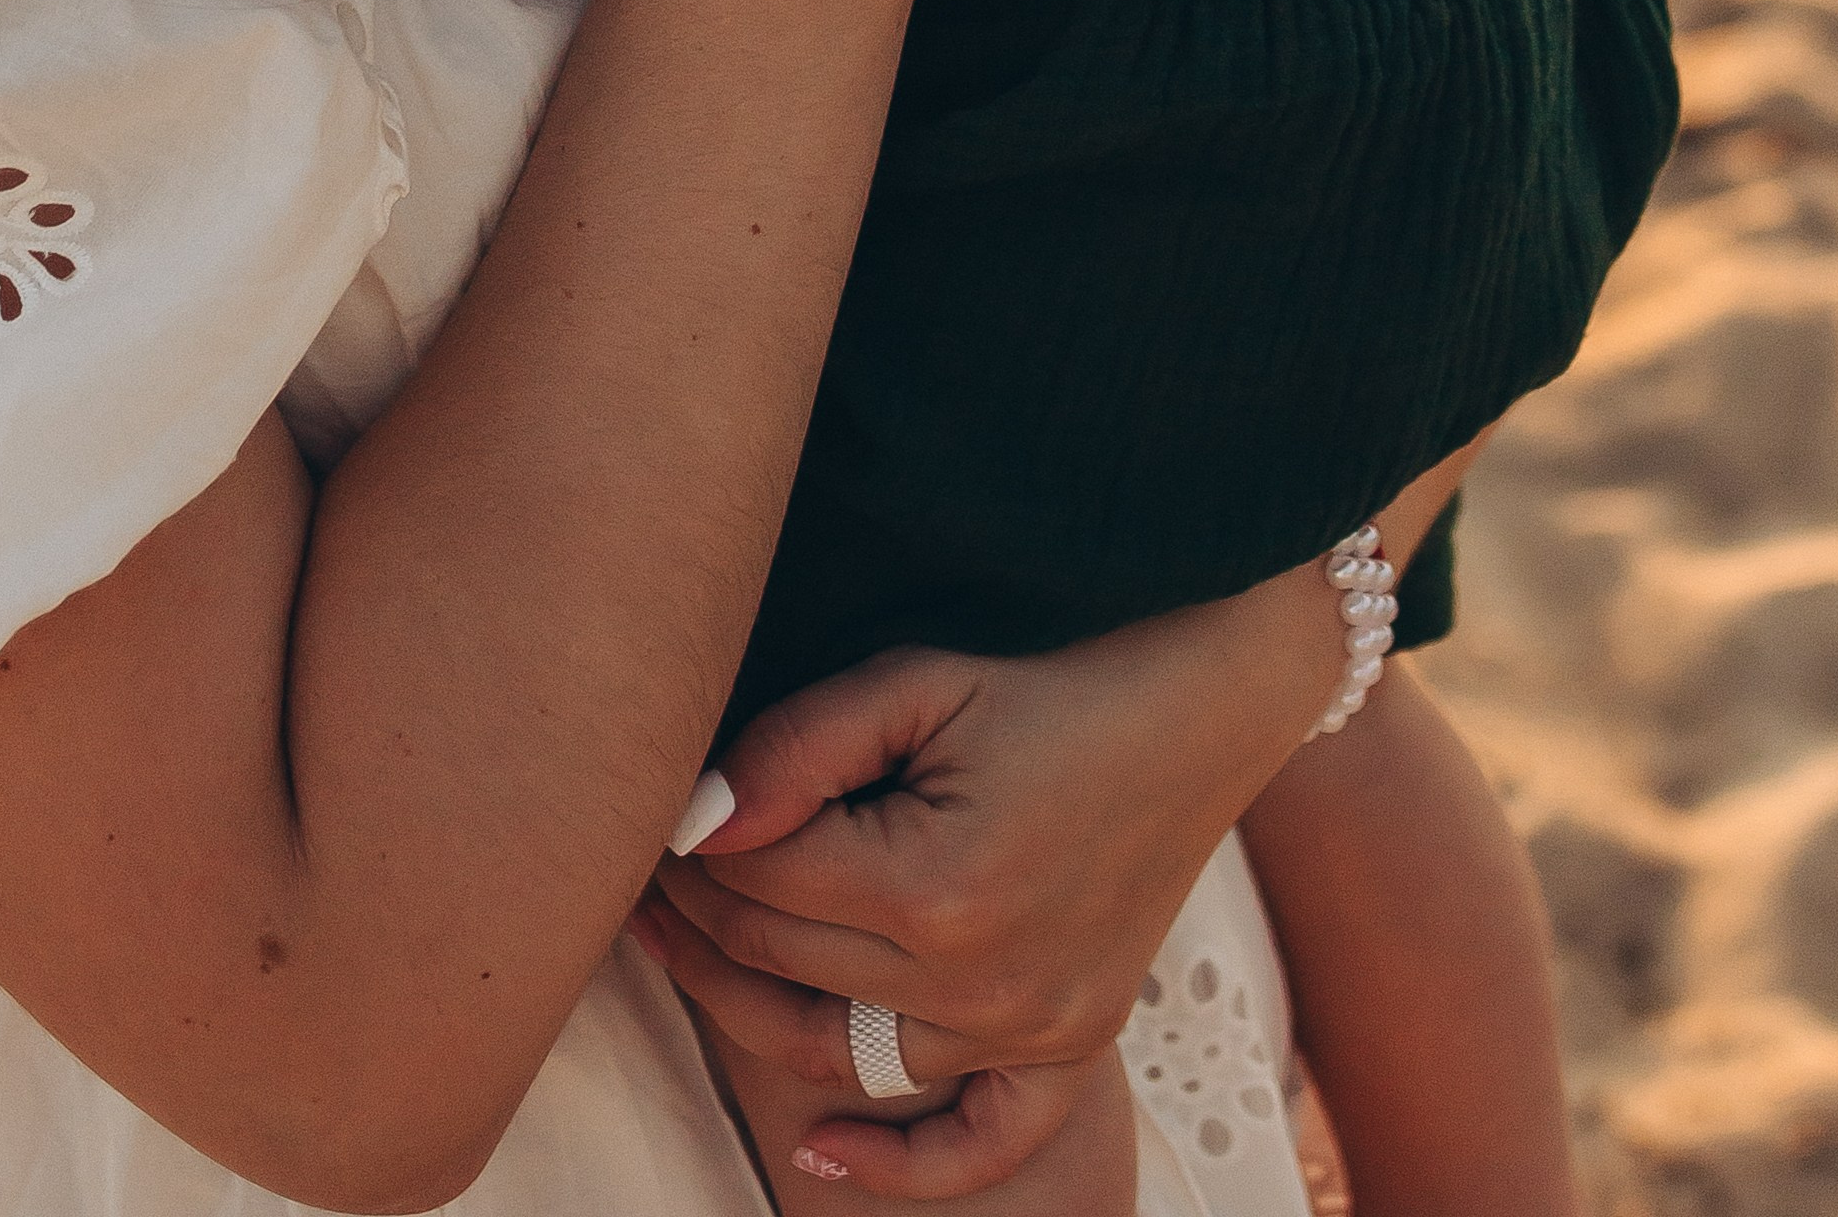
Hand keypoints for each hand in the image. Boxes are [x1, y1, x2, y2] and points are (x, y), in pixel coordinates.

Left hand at [642, 445, 1477, 1182]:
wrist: (1199, 704)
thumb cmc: (1047, 672)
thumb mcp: (918, 677)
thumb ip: (799, 746)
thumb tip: (694, 820)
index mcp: (935, 884)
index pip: (759, 883)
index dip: (689, 844)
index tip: (648, 808)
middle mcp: (980, 982)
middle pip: (784, 962)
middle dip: (700, 913)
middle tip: (638, 870)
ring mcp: (1029, 1028)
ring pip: (838, 1046)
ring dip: (746, 1002)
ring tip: (680, 948)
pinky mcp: (1066, 1046)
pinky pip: (974, 1141)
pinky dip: (897, 1166)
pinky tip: (817, 1153)